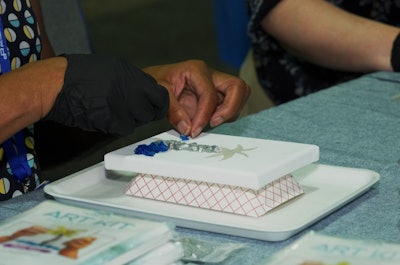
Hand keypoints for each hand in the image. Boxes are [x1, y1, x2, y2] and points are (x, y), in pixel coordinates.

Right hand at [44, 54, 168, 135]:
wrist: (55, 85)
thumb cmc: (76, 75)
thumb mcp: (109, 68)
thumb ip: (130, 80)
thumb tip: (143, 91)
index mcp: (130, 73)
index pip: (158, 92)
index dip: (157, 103)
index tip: (154, 107)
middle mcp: (130, 88)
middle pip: (151, 109)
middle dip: (145, 114)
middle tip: (134, 114)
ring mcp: (122, 104)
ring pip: (139, 121)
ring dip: (130, 120)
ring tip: (113, 113)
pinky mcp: (112, 119)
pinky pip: (125, 128)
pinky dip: (117, 127)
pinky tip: (105, 118)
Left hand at [143, 60, 249, 136]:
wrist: (153, 84)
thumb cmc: (156, 83)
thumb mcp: (159, 94)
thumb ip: (173, 111)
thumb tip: (187, 128)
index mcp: (196, 70)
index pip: (210, 95)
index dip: (205, 115)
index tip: (194, 131)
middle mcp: (211, 76)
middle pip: (238, 87)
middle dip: (230, 108)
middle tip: (214, 123)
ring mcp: (216, 86)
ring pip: (240, 96)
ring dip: (229, 113)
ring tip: (209, 123)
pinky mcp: (217, 96)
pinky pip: (231, 105)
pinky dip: (225, 116)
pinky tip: (208, 122)